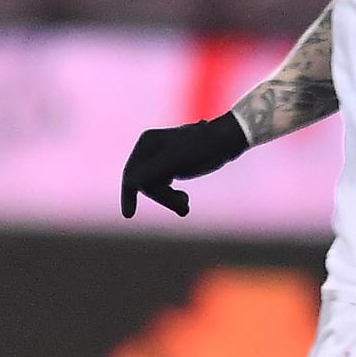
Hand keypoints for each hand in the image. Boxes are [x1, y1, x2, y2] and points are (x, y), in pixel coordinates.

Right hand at [119, 114, 249, 218]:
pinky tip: (185, 201)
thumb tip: (131, 183)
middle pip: (144, 184)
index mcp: (147, 143)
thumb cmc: (203, 147)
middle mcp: (150, 150)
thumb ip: (152, 171)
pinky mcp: (170, 168)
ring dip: (170, 200)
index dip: (128, 194)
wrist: (227, 142)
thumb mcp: (176, 160)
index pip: (132, 174)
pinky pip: (164, 189)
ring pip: (155, 189)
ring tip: (186, 206)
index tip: (129, 215)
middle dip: (162, 197)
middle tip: (184, 206)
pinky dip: (173, 198)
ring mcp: (160, 160)